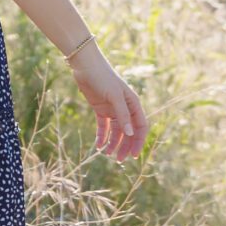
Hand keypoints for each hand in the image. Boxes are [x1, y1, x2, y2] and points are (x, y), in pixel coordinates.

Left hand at [71, 41, 146, 160]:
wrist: (85, 65)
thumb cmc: (102, 77)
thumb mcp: (114, 96)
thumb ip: (122, 114)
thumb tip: (130, 134)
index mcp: (133, 104)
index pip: (140, 127)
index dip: (138, 142)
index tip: (133, 156)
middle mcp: (125, 108)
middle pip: (128, 132)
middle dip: (124, 146)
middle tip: (118, 160)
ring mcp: (112, 109)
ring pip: (116, 131)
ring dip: (113, 143)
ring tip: (107, 155)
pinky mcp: (100, 109)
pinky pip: (104, 126)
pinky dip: (102, 136)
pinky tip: (98, 146)